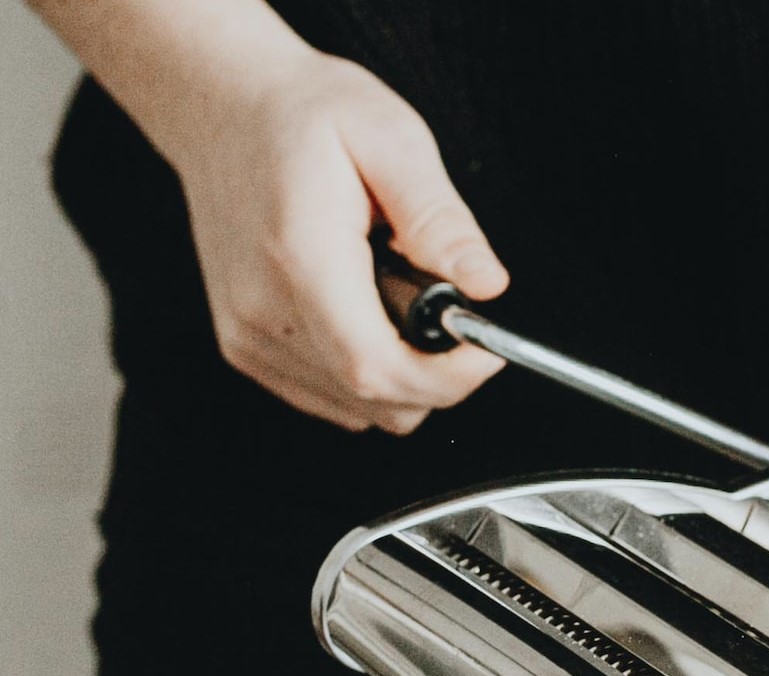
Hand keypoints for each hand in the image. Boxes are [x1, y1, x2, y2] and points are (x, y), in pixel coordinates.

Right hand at [160, 43, 508, 431]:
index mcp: (299, 257)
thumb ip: (439, 219)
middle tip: (448, 312)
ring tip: (397, 301)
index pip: (376, 367)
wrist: (220, 109)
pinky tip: (368, 317)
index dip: (446, 379)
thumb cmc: (301, 115)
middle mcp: (261, 309)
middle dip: (438, 376)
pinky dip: (369, 378)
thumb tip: (484, 284)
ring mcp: (246, 335)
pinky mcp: (244, 348)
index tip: (485, 351)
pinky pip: (332, 399)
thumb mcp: (390, 137)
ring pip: (359, 409)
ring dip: (404, 376)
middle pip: (375, 400)